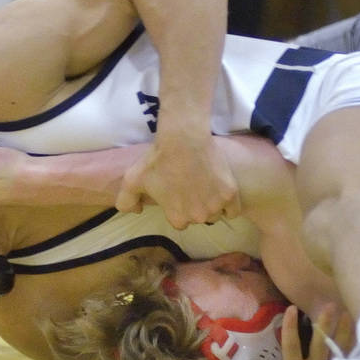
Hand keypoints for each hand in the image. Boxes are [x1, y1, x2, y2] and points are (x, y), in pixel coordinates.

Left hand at [115, 133, 239, 228]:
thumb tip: (137, 212)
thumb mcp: (132, 180)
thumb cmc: (158, 159)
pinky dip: (229, 205)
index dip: (178, 207)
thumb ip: (127, 201)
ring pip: (216, 214)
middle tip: (191, 187)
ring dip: (212, 205)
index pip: (179, 221)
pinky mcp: (231, 194)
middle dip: (195, 207)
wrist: (183, 138)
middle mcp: (198, 217)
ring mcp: (216, 206)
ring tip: (206, 186)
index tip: (178, 193)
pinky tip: (221, 193)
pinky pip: (233, 210)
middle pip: (198, 218)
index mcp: (177, 218)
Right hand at [249, 303, 352, 359]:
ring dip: (342, 333)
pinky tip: (359, 334)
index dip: (290, 328)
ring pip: (338, 351)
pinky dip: (354, 348)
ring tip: (347, 314)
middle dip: (324, 325)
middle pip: (320, 346)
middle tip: (330, 305)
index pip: (291, 348)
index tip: (291, 308)